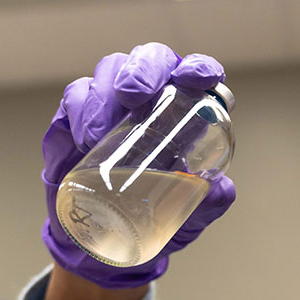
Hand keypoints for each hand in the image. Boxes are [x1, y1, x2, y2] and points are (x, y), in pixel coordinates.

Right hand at [40, 42, 236, 288]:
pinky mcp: (77, 114)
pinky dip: (78, 112)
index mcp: (186, 114)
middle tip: (133, 97)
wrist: (101, 240)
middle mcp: (151, 98)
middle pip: (151, 59)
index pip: (196, 76)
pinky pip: (76, 95)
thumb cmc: (150, 215)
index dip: (199, 68)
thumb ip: (207, 205)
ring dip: (105, 94)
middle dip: (143, 69)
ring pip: (111, 69)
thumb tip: (223, 190)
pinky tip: (83, 140)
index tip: (196, 78)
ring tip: (98, 134)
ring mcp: (112, 102)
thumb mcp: (186, 218)